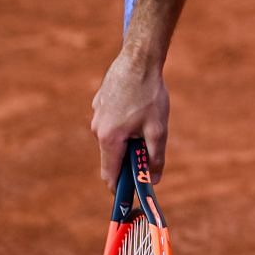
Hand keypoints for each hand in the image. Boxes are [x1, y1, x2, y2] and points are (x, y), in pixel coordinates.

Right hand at [91, 52, 168, 185]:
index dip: (119, 188)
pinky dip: (123, 123)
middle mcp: (97, 129)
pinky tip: (138, 108)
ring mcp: (96, 115)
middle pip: (112, 156)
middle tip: (149, 153)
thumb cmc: (149, 94)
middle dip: (129, 160)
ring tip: (146, 123)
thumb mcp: (158, 129)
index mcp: (109, 139)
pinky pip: (111, 121)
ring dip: (127, 139)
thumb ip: (155, 157)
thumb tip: (155, 180)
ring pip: (112, 138)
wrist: (138, 59)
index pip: (109, 174)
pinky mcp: (99, 102)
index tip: (130, 195)